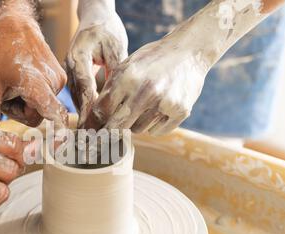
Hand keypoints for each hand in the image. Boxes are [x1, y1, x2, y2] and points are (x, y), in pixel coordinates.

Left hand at [0, 2, 67, 128]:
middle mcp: (54, 84)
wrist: (14, 26)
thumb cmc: (0, 53)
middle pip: (38, 116)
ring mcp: (59, 80)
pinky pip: (47, 97)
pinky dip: (34, 94)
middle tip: (7, 93)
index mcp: (38, 86)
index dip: (57, 134)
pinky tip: (24, 79)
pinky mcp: (60, 77)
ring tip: (15, 83)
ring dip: (27, 102)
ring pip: (42, 107)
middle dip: (21, 111)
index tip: (60, 146)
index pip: (54, 116)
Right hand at [66, 0, 127, 126]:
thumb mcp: (116, 46)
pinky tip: (94, 122)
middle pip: (77, 97)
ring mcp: (70, 70)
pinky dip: (86, 107)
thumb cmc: (107, 28)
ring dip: (85, 116)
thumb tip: (120, 96)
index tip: (95, 126)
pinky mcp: (74, 74)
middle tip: (91, 140)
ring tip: (91, 137)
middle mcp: (70, 65)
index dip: (89, 108)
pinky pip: (79, 94)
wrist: (95, 15)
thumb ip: (116, 70)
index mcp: (78, 56)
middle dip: (85, 118)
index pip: (84, 87)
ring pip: (77, 98)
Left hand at [83, 37, 208, 135]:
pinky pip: (157, 132)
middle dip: (114, 127)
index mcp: (127, 77)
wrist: (190, 51)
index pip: (102, 111)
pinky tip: (160, 109)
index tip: (97, 125)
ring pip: (138, 130)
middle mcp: (145, 91)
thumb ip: (111, 89)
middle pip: (118, 125)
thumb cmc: (152, 59)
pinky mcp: (180, 111)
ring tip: (145, 107)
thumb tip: (94, 118)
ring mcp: (164, 102)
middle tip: (115, 124)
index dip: (98, 120)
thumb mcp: (128, 66)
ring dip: (137, 124)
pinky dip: (155, 125)